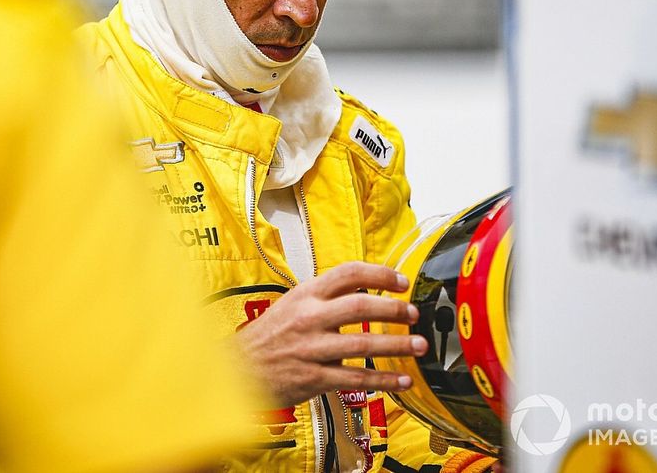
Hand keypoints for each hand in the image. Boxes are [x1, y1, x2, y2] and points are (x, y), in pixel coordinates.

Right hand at [234, 261, 427, 407]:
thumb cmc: (268, 337)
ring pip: (362, 345)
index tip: (401, 282)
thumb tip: (365, 290)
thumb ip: (325, 297)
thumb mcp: (291, 304)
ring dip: (396, 346)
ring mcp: (311, 349)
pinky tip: (402, 382)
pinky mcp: (313, 378)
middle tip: (414, 314)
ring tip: (419, 345)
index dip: (379, 275)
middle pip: (360, 307)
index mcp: (306, 295)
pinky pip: (355, 379)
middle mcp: (309, 318)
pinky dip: (383, 381)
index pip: (348, 274)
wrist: (236, 369)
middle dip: (394, 310)